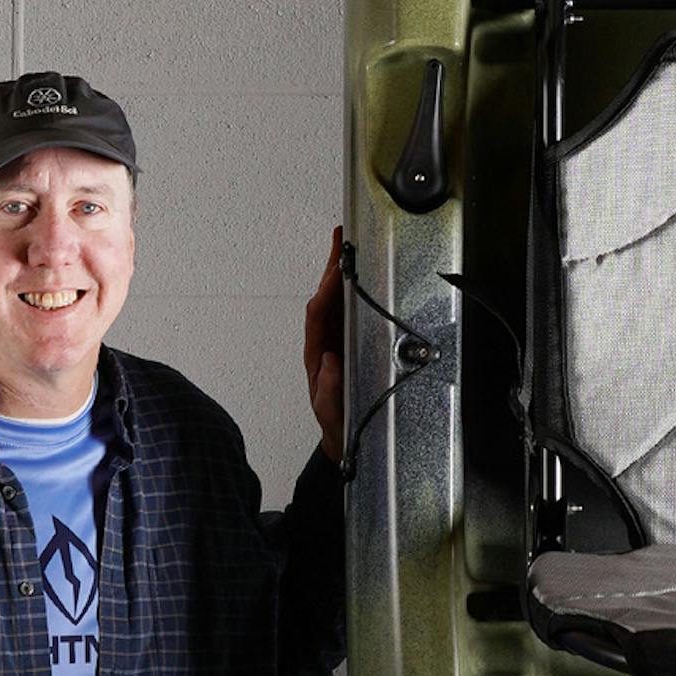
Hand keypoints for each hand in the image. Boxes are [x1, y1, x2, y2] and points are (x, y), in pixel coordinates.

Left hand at [304, 227, 344, 464]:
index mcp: (317, 353)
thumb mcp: (331, 411)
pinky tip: (359, 271)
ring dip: (340, 271)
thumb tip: (329, 362)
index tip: (338, 269)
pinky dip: (352, 287)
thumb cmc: (337, 422)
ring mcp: (337, 340)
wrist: (345, 438)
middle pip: (325, 298)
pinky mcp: (350, 341)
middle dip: (331, 266)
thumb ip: (329, 390)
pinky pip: (348, 309)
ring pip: (336, 300)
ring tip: (348, 244)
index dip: (327, 290)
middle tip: (341, 237)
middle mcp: (325, 342)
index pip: (318, 314)